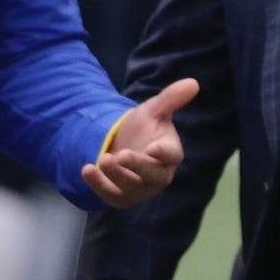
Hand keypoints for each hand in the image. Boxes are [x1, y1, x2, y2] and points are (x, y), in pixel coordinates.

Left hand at [83, 79, 196, 208]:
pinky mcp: (122, 197)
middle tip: (121, 155)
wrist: (121, 144)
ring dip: (117, 176)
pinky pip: (112, 196)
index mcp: (170, 152)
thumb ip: (170, 99)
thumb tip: (192, 82)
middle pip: (153, 176)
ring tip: (103, 158)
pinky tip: (87, 169)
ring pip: (132, 188)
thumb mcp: (153, 110)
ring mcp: (141, 188)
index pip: (171, 156)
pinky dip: (98, 186)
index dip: (163, 153)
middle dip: (137, 166)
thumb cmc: (143, 128)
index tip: (153, 147)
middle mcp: (160, 174)